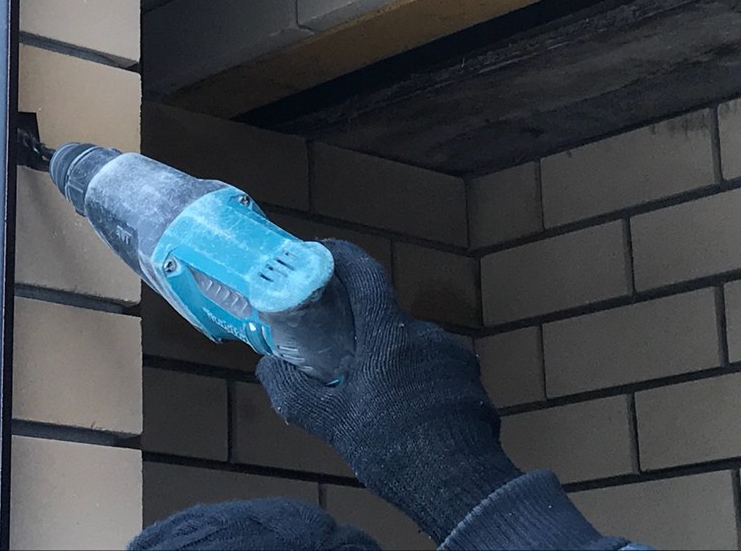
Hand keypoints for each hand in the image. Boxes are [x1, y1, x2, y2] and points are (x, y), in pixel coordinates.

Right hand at [256, 240, 518, 543]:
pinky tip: (409, 413)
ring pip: (411, 346)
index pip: (364, 274)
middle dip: (362, 331)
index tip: (320, 254)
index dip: (341, 257)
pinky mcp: (472, 380)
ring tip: (377, 396)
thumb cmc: (389, 448)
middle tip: (341, 356)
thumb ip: (294, 391)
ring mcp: (454, 356)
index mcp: (387, 334)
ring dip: (392, 361)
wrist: (459, 486)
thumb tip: (267, 366)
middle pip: (384, 317)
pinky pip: (436, 369)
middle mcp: (424, 334)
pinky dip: (418, 381)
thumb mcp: (331, 424)